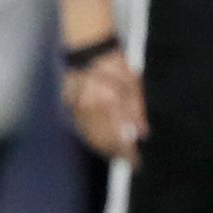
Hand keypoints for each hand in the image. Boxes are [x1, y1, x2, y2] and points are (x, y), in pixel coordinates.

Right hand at [63, 48, 147, 164]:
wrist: (89, 50)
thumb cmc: (114, 65)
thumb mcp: (133, 86)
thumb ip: (138, 112)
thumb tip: (142, 134)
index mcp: (109, 102)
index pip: (119, 137)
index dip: (128, 153)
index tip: (136, 163)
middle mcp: (91, 109)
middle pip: (103, 142)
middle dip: (116, 154)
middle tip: (128, 161)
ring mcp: (78, 109)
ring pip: (91, 139)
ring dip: (104, 149)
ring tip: (117, 154)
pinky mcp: (71, 108)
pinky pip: (83, 131)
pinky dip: (93, 140)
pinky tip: (102, 142)